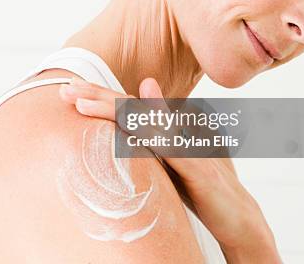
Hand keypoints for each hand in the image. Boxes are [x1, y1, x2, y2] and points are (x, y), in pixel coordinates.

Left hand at [59, 77, 281, 263]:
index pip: (127, 107)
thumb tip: (127, 117)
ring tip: (81, 104)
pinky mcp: (195, 167)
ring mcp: (186, 145)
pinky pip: (169, 147)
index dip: (99, 96)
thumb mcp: (166, 161)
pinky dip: (146, 133)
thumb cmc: (198, 187)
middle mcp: (175, 130)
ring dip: (111, 110)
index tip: (68, 89)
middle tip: (65, 87)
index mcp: (164, 129)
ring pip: (144, 122)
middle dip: (96, 95)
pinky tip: (125, 125)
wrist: (238, 216)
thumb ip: (147, 139)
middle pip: (131, 107)